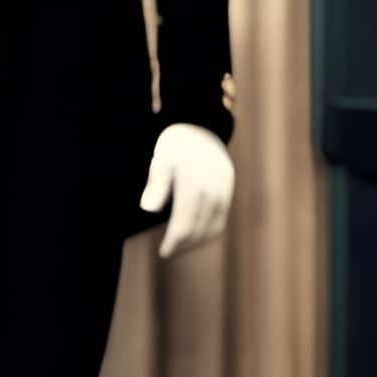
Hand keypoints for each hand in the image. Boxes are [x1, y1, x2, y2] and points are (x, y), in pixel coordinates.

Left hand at [138, 122, 234, 258]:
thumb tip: (148, 209)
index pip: (184, 227)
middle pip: (198, 231)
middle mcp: (212, 191)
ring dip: (198, 242)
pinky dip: (211, 232)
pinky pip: (222, 219)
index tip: (163, 252)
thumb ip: (157, 185)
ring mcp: (223, 191)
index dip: (173, 243)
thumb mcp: (162, 159)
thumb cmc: (177, 143)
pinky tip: (199, 234)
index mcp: (194, 186)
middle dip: (183, 246)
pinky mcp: (229, 189)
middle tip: (170, 251)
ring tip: (183, 246)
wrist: (202, 124)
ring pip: (213, 228)